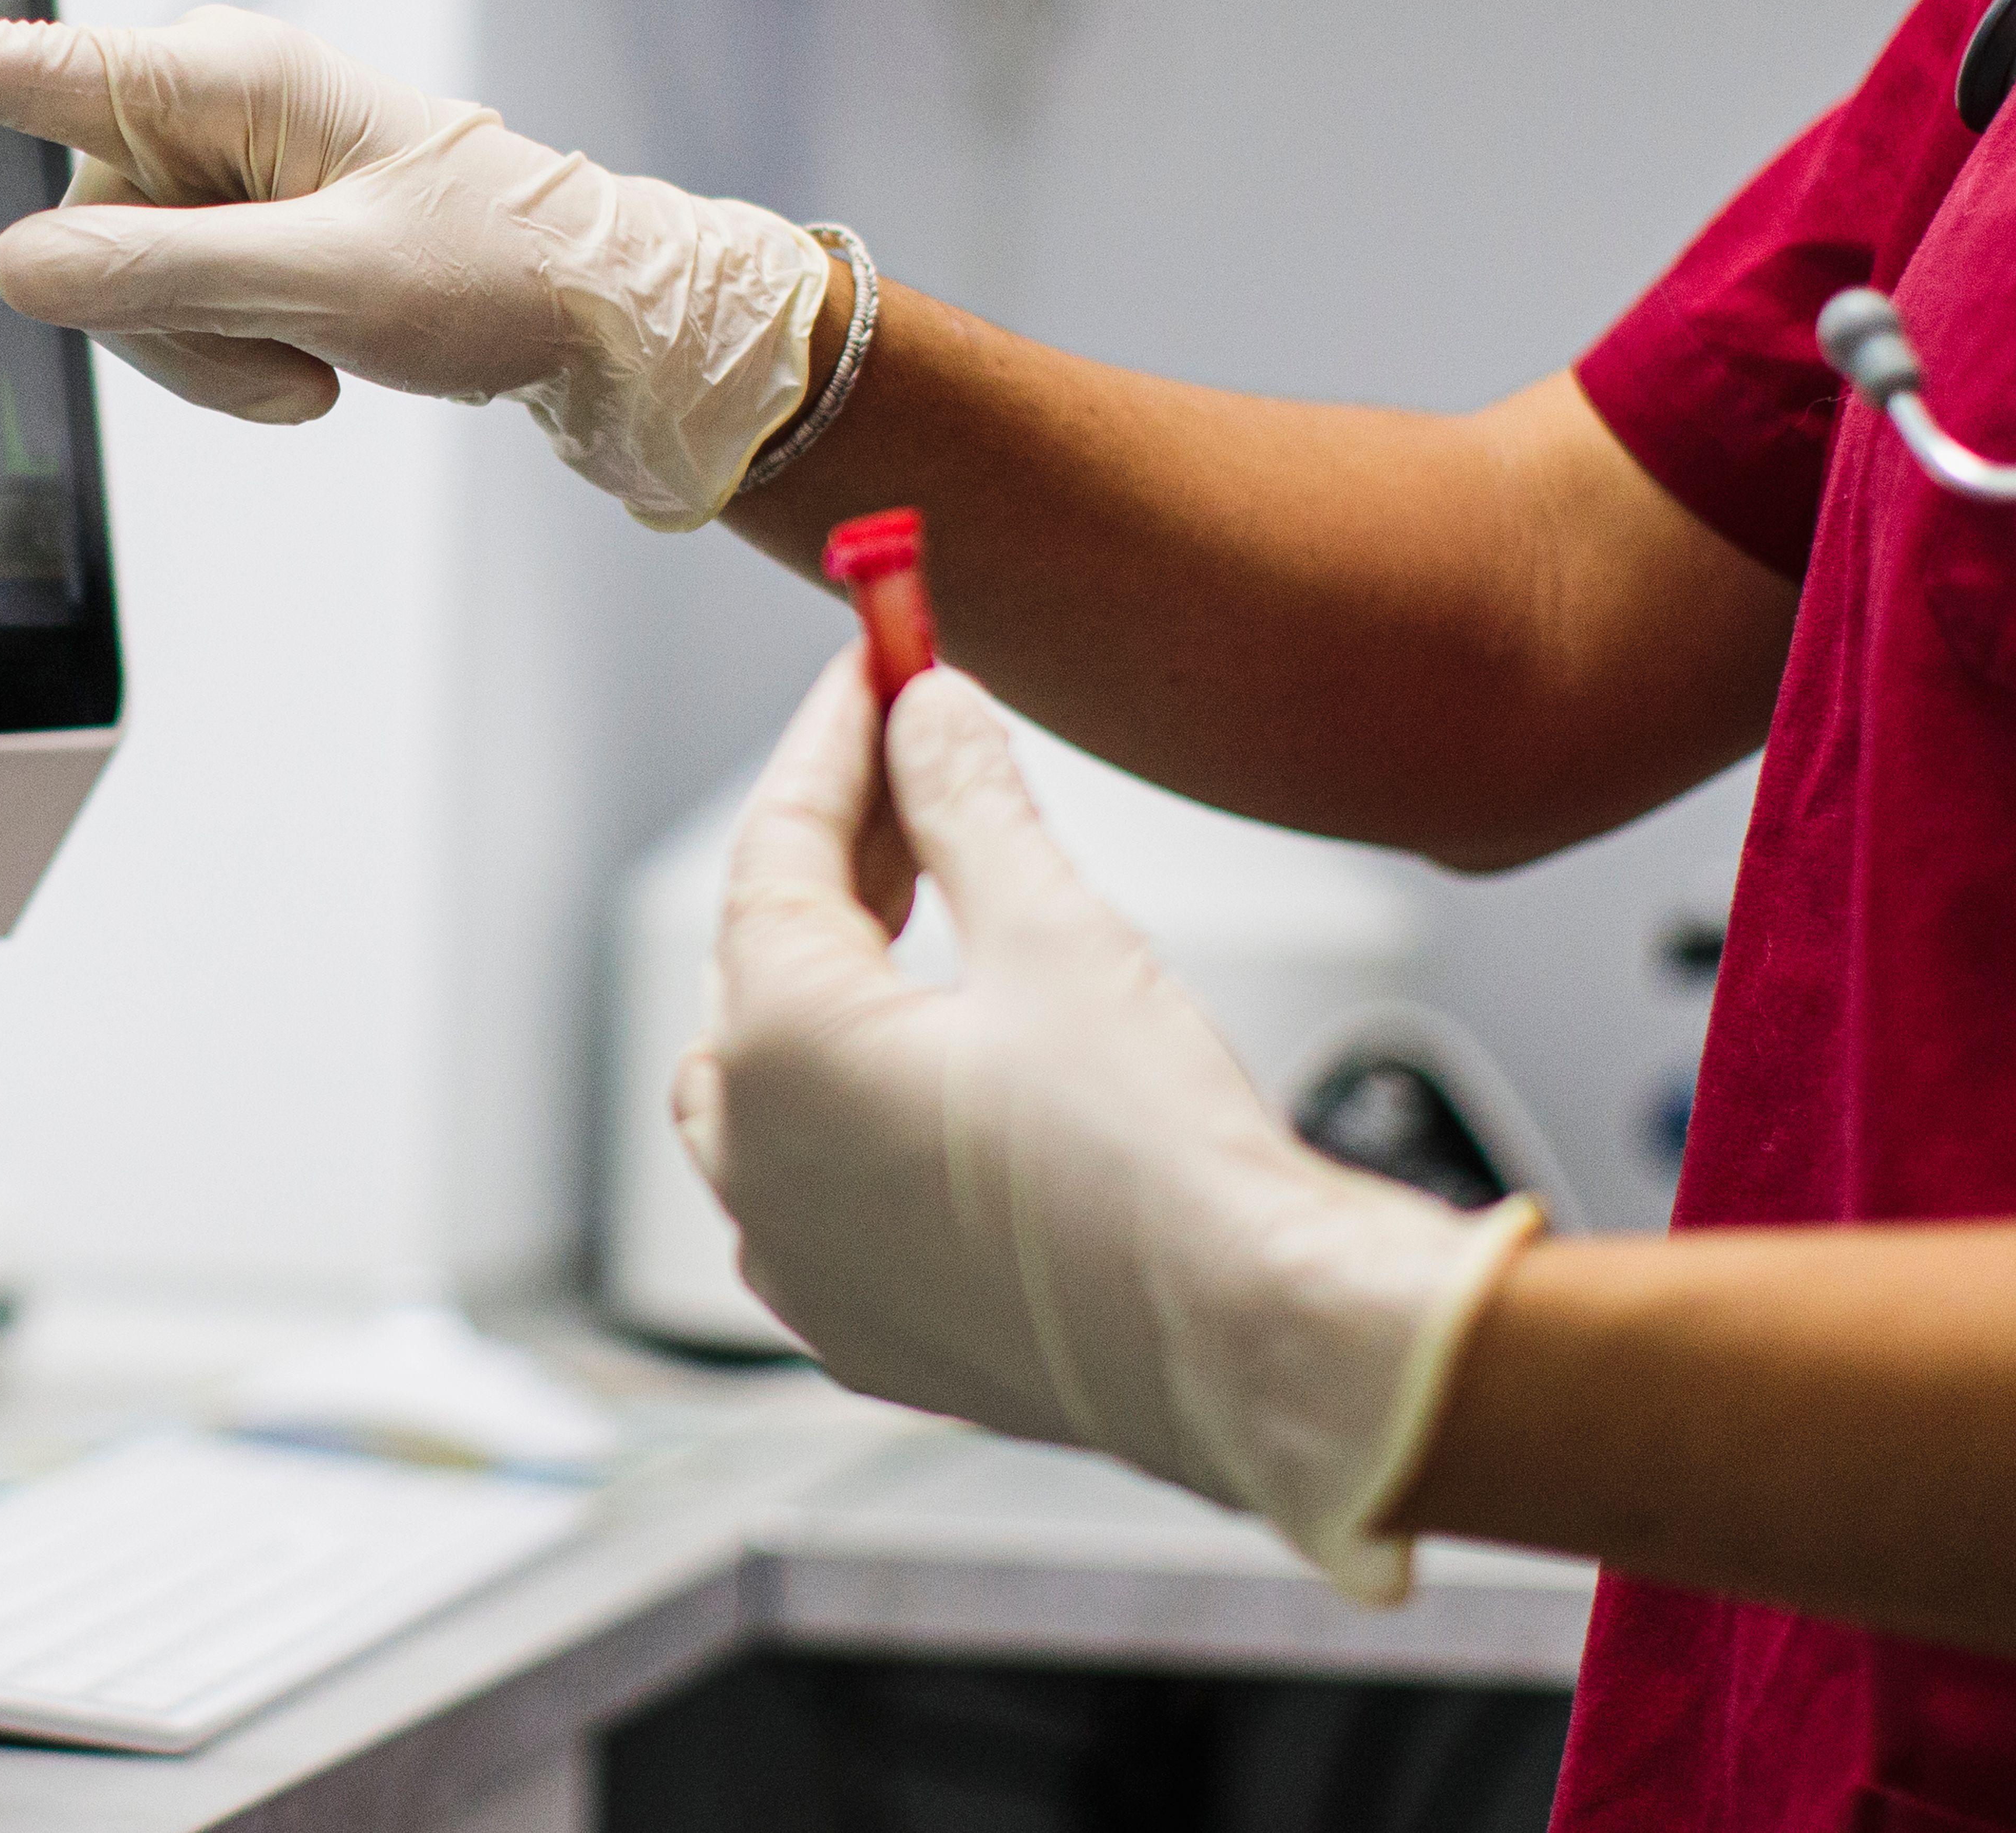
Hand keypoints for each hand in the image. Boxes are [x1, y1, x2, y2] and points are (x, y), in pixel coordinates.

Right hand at [0, 0, 828, 530]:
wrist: (606, 317)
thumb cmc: (500, 276)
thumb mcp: (329, 285)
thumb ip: (163, 277)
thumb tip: (26, 265)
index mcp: (225, 76)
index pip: (18, 66)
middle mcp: (209, 105)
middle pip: (78, 224)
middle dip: (167, 319)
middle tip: (298, 350)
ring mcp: (224, 170)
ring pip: (118, 288)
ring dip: (211, 354)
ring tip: (325, 359)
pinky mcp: (242, 230)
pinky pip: (173, 311)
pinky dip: (236, 358)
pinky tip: (323, 357)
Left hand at [674, 652, 1541, 1600]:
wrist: (1259, 1351)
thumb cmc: (1160, 1159)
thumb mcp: (1056, 934)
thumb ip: (967, 807)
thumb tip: (926, 711)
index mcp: (781, 1050)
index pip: (775, 847)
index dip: (833, 740)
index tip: (876, 664)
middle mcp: (756, 1161)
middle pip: (762, 954)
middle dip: (836, 848)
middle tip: (911, 754)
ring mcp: (796, 1258)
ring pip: (764, 1073)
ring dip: (828, 973)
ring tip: (919, 887)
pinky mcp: (860, 1323)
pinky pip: (811, 1181)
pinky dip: (850, 1094)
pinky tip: (930, 1047)